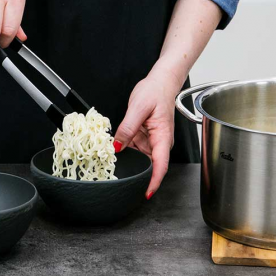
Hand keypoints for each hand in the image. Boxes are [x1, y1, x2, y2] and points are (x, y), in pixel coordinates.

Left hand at [113, 65, 181, 198]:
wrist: (160, 82)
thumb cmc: (155, 92)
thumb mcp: (138, 108)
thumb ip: (127, 128)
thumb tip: (116, 146)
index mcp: (163, 137)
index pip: (161, 165)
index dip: (154, 181)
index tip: (146, 193)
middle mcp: (159, 143)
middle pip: (149, 165)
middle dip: (136, 173)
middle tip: (118, 178)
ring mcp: (151, 141)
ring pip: (139, 157)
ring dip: (128, 160)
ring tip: (112, 161)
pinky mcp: (143, 137)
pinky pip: (133, 148)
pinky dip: (124, 150)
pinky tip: (114, 149)